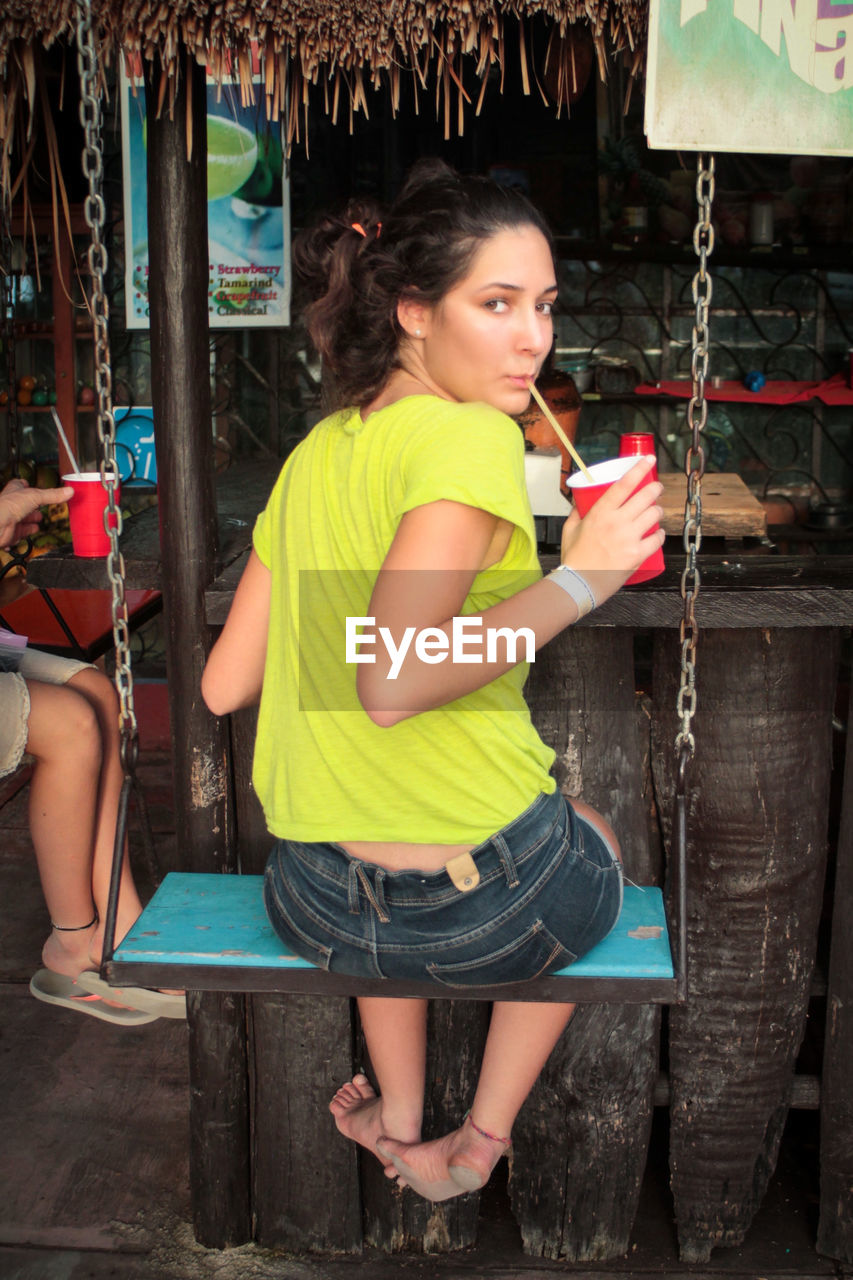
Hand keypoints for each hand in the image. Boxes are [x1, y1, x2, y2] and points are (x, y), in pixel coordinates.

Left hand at [0, 478, 73, 548]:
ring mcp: (12, 519)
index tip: (33, 485)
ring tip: (38, 519)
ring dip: (30, 520)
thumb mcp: (36, 496)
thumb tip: (69, 491)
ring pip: (23, 520)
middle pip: (25, 504)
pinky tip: (30, 531)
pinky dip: (26, 533)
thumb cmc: (8, 506)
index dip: (27, 485)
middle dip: (33, 506)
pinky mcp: (13, 533)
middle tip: (40, 506)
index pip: (20, 485)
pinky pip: (21, 534)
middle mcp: (12, 504)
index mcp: (15, 491)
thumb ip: (53, 495)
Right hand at [559, 458, 663, 605]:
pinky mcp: (638, 554)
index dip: (639, 468)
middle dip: (655, 488)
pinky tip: (657, 534)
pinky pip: (657, 539)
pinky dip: (659, 535)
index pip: (624, 484)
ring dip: (658, 511)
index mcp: (600, 512)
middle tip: (656, 488)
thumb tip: (580, 501)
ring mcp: (629, 538)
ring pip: (654, 515)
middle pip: (646, 496)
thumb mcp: (570, 529)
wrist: (579, 583)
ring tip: (655, 511)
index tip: (649, 459)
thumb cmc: (574, 558)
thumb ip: (576, 512)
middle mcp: (617, 522)